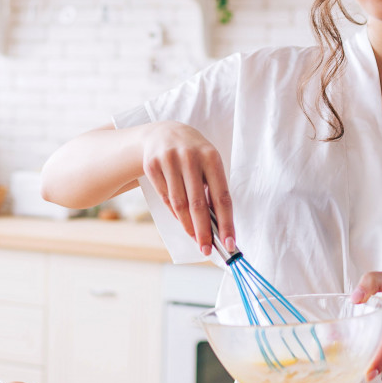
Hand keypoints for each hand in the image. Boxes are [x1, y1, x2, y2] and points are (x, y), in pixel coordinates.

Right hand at [141, 121, 233, 256]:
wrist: (163, 133)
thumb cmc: (193, 154)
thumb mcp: (207, 163)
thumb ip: (213, 189)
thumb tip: (218, 226)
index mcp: (211, 156)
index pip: (222, 196)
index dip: (226, 222)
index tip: (229, 243)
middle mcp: (190, 157)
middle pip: (198, 204)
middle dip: (204, 231)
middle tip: (207, 249)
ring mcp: (169, 160)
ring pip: (179, 204)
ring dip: (188, 226)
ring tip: (196, 239)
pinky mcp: (152, 165)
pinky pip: (165, 197)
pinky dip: (174, 213)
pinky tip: (182, 220)